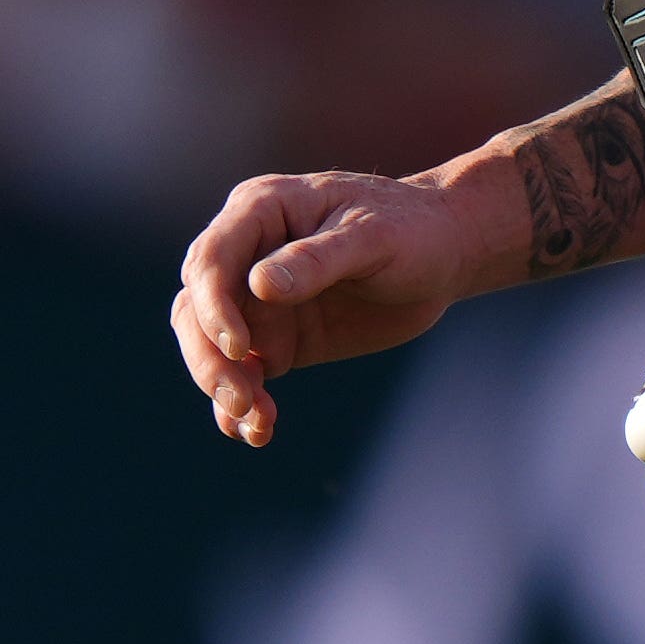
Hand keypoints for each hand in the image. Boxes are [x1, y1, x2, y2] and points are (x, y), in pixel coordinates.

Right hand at [169, 170, 504, 447]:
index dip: (215, 308)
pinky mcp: (278, 338)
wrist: (446, 254)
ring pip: (211, 347)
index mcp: (261, 211)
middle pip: (197, 309)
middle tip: (244, 400)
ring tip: (259, 423)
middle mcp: (247, 255)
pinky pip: (244, 373)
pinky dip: (240, 405)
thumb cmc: (412, 229)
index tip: (241, 350)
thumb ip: (317, 259)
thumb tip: (259, 286)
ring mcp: (258, 300)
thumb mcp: (373, 237)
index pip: (211, 261)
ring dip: (223, 387)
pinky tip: (257, 432)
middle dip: (211, 358)